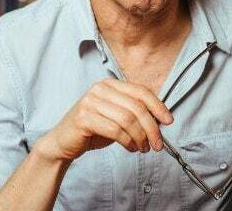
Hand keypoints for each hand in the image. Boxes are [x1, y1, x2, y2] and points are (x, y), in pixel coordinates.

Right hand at [35, 78, 173, 161]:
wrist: (62, 142)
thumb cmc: (93, 129)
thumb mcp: (117, 117)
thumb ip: (135, 113)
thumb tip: (161, 120)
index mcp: (110, 84)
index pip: (141, 91)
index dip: (158, 106)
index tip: (169, 121)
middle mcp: (100, 88)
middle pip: (137, 107)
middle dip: (151, 127)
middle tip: (158, 144)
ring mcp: (90, 101)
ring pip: (128, 119)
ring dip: (140, 137)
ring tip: (143, 148)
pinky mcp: (84, 117)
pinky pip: (115, 130)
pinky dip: (128, 141)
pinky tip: (131, 148)